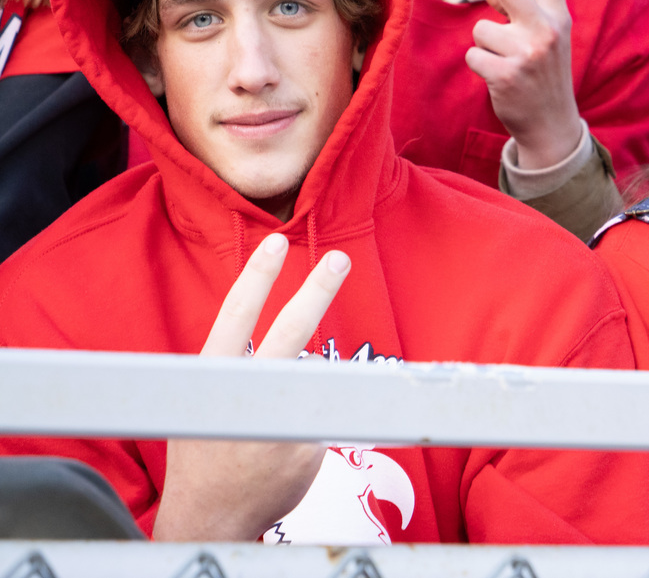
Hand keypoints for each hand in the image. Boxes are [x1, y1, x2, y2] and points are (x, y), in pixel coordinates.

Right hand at [152, 233, 350, 541]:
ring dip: (300, 398)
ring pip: (310, 380)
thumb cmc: (207, 449)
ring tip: (268, 434)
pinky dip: (309, 427)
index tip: (276, 240)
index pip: (236, 315)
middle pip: (290, 332)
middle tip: (338, 259)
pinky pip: (321, 416)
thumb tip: (290, 334)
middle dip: (316, 291)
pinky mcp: (307, 447)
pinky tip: (282, 454)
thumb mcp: (203, 399)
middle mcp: (245, 395)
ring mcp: (278, 421)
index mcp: (213, 377)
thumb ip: (236, 365)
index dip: (257, 276)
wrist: (209, 514)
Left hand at [452, 0, 582, 169]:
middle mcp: (546, 31)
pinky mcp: (506, 74)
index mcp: (559, 17)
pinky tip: (498, 78)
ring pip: (481, 29)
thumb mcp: (542, 39)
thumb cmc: (542, 75)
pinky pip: (473, 55)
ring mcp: (527, 53)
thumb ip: (518, 12)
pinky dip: (479, 66)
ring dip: (484, 45)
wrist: (552, 124)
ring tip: (504, 64)